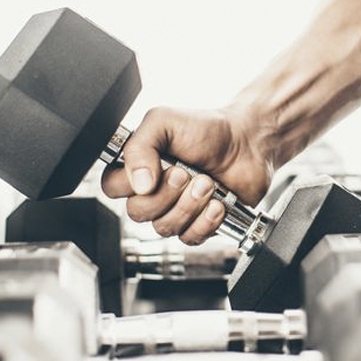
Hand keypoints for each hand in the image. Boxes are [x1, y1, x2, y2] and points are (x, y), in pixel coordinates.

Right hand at [101, 107, 272, 244]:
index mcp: (139, 165)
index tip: (159, 167)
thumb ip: (139, 145)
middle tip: (187, 173)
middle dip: (167, 193)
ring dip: (190, 205)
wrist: (248, 142)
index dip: (132, 184)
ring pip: (164, 228)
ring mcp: (176, 209)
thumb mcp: (164, 122)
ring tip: (208, 182)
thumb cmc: (208, 129)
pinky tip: (218, 203)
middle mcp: (154, 190)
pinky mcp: (198, 224)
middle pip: (138, 212)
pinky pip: (189, 238)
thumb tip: (137, 184)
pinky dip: (206, 221)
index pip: (112, 188)